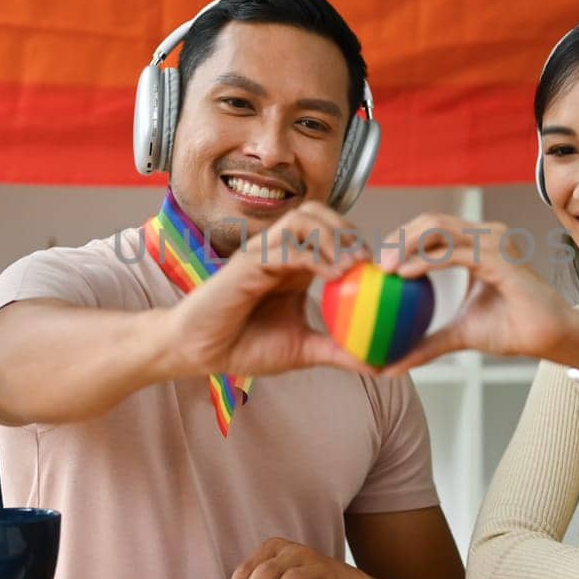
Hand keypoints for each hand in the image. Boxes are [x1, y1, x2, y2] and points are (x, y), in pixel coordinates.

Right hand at [169, 202, 369, 378]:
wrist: (199, 353)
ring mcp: (262, 252)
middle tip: (365, 260)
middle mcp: (278, 251)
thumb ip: (337, 350)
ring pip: (302, 218)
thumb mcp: (302, 350)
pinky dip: (313, 255)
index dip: (355, 240)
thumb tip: (379, 365)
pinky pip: (285, 246)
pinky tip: (333, 276)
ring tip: (350, 266)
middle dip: (346, 229)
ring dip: (331, 236)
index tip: (376, 268)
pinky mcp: (247, 262)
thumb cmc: (244, 347)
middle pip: (318, 213)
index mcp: (292, 264)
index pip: (328, 231)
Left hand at [376, 214, 578, 373]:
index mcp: (477, 245)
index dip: (401, 238)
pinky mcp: (500, 257)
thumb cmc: (512, 329)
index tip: (377, 263)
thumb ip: (427, 342)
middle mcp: (486, 235)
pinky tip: (405, 274)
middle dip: (398, 236)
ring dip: (407, 244)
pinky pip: (456, 252)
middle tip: (376, 263)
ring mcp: (494, 242)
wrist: (551, 336)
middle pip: (431, 221)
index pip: (432, 229)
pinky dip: (427, 260)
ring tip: (385, 267)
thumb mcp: (460, 333)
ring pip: (440, 228)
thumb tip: (389, 367)